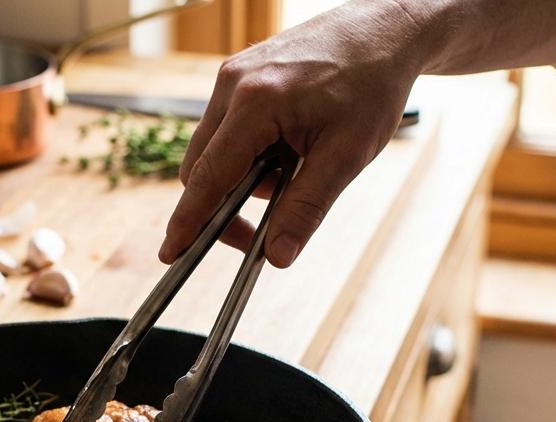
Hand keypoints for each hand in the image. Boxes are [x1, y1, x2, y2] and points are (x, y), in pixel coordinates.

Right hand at [157, 0, 555, 267]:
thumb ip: (306, 208)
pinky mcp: (241, 74)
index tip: (171, 254)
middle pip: (201, 167)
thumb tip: (277, 256)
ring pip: (214, 149)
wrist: (384, 31)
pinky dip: (249, 153)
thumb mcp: (347, 155)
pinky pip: (227, 127)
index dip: (188, 222)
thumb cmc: (371, 83)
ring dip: (242, 178)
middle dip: (223, 207)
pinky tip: (288, 149)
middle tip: (260, 234)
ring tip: (295, 170)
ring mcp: (232, 75)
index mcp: (255, 103)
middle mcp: (232, 84)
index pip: (208, 177)